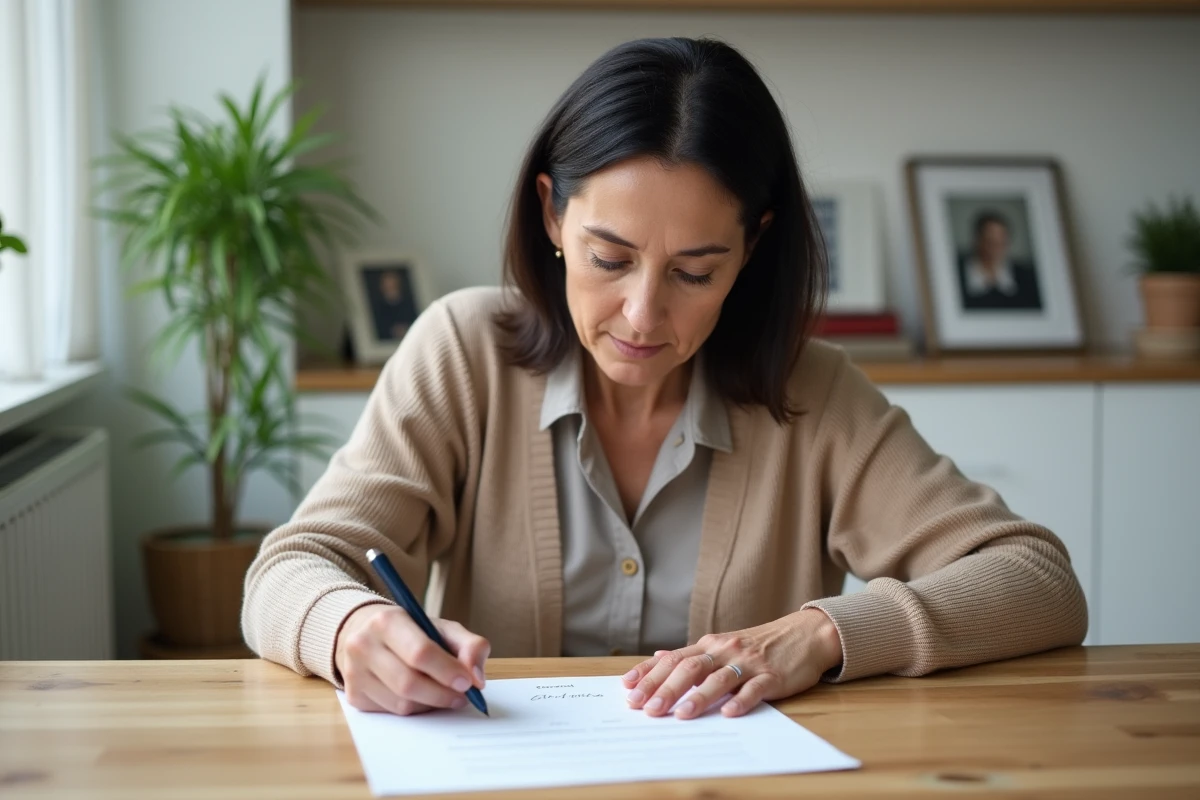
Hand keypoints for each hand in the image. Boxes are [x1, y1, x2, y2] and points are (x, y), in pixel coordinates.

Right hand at [335, 604, 489, 715]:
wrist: (368, 633)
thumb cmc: (412, 632)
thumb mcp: (443, 629)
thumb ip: (470, 646)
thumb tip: (477, 678)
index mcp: (387, 621)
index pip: (420, 652)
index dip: (447, 671)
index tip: (467, 682)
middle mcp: (363, 645)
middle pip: (408, 683)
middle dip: (442, 694)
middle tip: (461, 696)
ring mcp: (354, 672)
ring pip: (400, 703)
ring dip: (430, 704)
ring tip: (443, 695)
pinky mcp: (354, 695)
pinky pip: (391, 712)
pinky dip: (413, 709)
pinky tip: (421, 697)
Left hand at [621, 609, 841, 719]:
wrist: (805, 634)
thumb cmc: (760, 644)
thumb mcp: (723, 644)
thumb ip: (693, 654)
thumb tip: (659, 657)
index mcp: (710, 645)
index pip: (673, 658)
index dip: (649, 673)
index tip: (628, 689)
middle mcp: (725, 650)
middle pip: (690, 668)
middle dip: (666, 688)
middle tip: (647, 708)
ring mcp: (749, 662)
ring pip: (719, 678)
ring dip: (699, 696)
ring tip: (681, 714)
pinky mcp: (773, 676)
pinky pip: (755, 688)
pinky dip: (741, 701)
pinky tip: (729, 714)